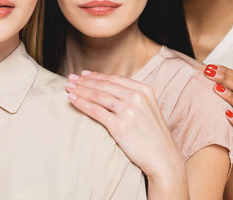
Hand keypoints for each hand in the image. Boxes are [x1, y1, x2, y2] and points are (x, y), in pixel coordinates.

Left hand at [65, 71, 185, 184]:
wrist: (163, 158)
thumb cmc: (153, 135)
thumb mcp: (148, 108)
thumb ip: (134, 96)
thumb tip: (110, 89)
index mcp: (144, 90)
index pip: (115, 79)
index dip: (97, 75)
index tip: (84, 74)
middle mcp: (137, 98)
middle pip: (104, 85)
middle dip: (85, 81)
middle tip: (71, 78)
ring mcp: (129, 111)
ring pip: (98, 96)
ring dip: (80, 90)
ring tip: (69, 87)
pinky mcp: (120, 126)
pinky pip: (96, 111)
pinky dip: (82, 104)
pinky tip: (73, 100)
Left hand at [203, 64, 232, 145]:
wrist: (228, 136)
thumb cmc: (223, 111)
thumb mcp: (222, 97)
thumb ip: (217, 83)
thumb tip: (203, 68)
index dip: (226, 71)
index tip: (209, 67)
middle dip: (225, 79)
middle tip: (209, 74)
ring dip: (231, 96)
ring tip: (217, 89)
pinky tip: (226, 114)